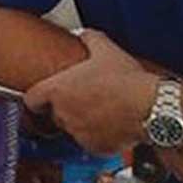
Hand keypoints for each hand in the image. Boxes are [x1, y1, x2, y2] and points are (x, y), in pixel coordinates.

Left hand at [24, 30, 155, 154]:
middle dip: (66, 107)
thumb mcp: (105, 49)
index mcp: (57, 90)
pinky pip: (91, 142)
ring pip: (73, 129)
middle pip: (55, 114)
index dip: (38, 98)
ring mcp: (78, 133)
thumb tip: (85, 34)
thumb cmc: (126, 80)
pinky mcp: (95, 148)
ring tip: (103, 110)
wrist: (151, 107)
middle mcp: (63, 114)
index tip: (44, 97)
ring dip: (82, 122)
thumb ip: (89, 38)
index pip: (31, 100)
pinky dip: (98, 136)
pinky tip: (112, 123)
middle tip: (85, 98)